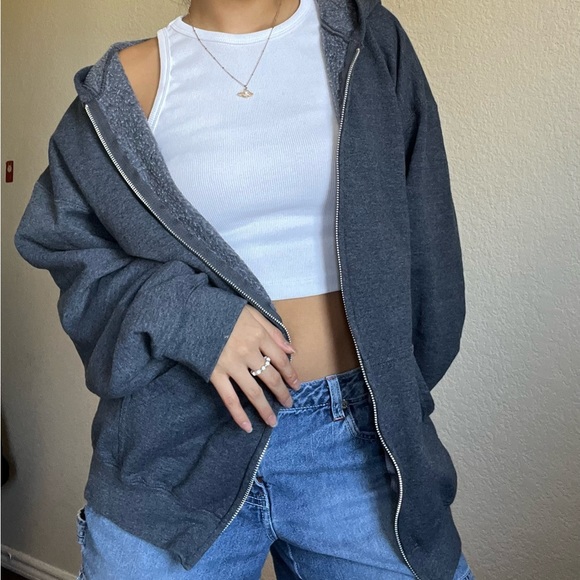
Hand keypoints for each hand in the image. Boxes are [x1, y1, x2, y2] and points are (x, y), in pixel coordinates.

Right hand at [209, 304, 299, 432]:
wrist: (191, 312)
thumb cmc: (223, 310)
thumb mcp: (252, 312)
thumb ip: (273, 331)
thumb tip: (292, 350)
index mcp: (259, 335)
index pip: (281, 359)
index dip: (291, 374)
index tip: (296, 385)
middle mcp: (248, 352)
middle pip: (270, 378)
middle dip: (282, 393)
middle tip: (288, 404)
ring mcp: (232, 364)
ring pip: (253, 392)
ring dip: (265, 409)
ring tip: (272, 421)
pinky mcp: (215, 373)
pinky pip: (229, 398)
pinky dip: (238, 414)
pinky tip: (246, 426)